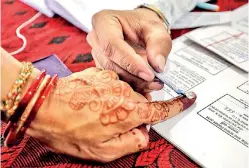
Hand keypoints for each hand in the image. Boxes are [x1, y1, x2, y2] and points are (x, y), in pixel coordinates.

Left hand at [26, 68, 195, 161]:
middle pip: (141, 103)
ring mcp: (113, 80)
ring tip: (97, 112)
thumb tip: (143, 135)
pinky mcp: (102, 73)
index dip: (177, 106)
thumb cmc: (70, 130)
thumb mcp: (103, 150)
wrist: (45, 106)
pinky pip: (114, 85)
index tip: (188, 99)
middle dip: (133, 114)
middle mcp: (125, 92)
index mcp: (129, 111)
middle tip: (111, 124)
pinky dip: (109, 94)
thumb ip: (132, 143)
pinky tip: (92, 101)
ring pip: (127, 94)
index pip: (160, 109)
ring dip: (119, 104)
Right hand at [87, 8, 171, 92]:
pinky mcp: (102, 67)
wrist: (139, 28)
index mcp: (104, 21)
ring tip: (154, 85)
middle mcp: (96, 39)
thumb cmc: (144, 24)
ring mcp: (97, 55)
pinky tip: (145, 88)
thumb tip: (158, 66)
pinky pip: (114, 80)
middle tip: (156, 82)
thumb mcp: (156, 29)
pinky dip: (131, 87)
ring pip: (112, 75)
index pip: (112, 45)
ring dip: (134, 84)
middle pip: (110, 63)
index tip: (149, 74)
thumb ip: (159, 45)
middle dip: (134, 76)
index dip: (130, 62)